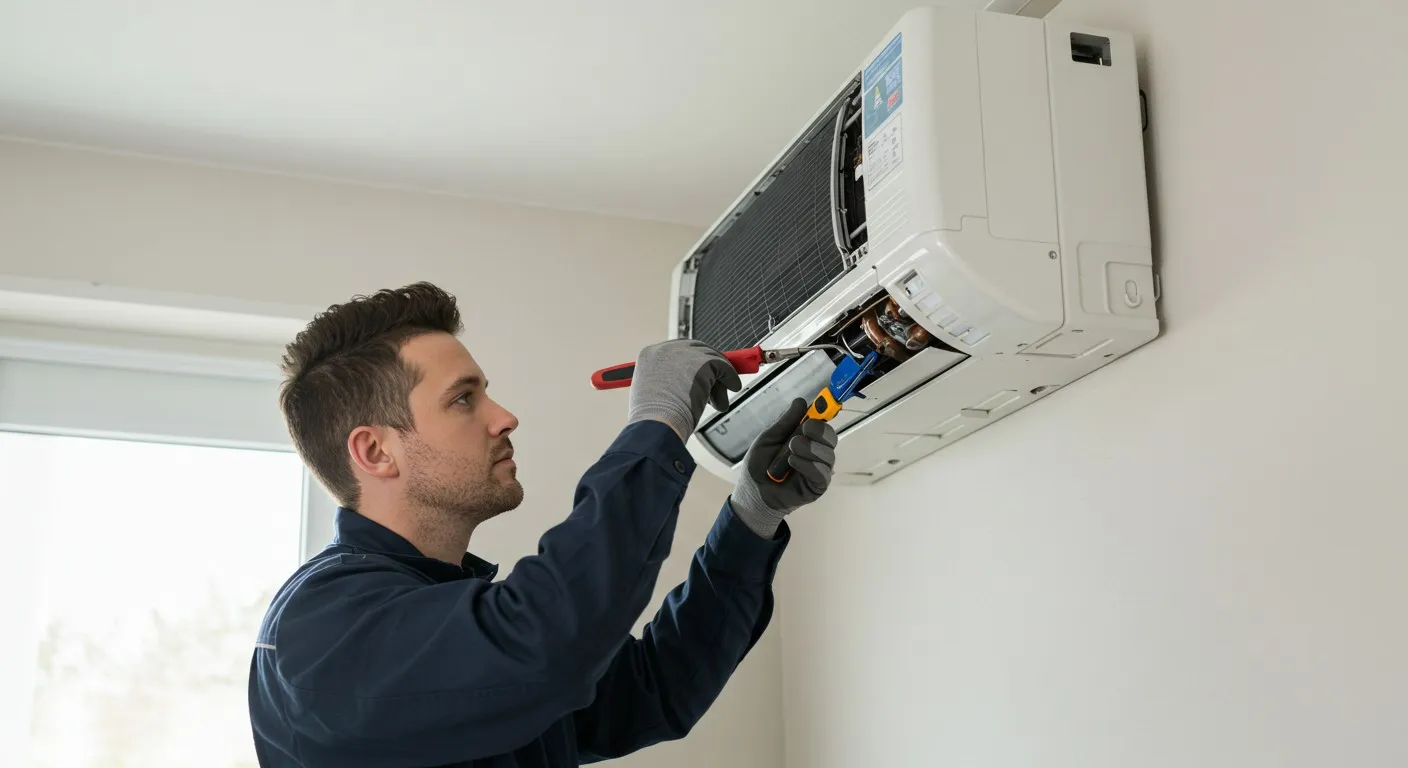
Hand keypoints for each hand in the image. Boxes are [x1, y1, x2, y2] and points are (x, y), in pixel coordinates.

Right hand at [627, 339, 741, 440]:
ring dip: (718, 381)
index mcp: (650, 355)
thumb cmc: (654, 420)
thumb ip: (668, 381)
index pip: (678, 351)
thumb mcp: (654, 393)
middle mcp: (666, 349)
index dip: (693, 362)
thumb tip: (690, 382)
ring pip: (711, 360)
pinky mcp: (703, 362)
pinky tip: (733, 386)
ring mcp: (685, 354)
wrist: (657, 425)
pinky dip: (730, 377)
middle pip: (697, 350)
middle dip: (708, 369)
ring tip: (718, 401)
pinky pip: (723, 366)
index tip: (703, 373)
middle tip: (715, 384)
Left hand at [729, 398, 837, 538]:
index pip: (823, 424)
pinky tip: (793, 462)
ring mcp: (820, 470)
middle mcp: (817, 453)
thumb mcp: (769, 438)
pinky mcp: (818, 487)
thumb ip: (786, 422)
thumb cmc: (760, 465)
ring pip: (828, 454)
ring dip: (810, 448)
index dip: (824, 414)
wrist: (753, 491)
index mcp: (807, 439)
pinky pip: (821, 472)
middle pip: (831, 437)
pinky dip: (808, 464)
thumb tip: (801, 401)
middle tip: (804, 429)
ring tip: (791, 449)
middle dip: (819, 430)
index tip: (817, 408)